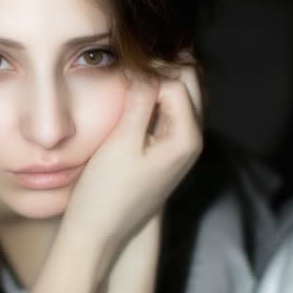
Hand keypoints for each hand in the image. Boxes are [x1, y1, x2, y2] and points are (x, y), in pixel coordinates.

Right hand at [62, 65, 202, 261]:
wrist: (99, 232)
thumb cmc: (106, 191)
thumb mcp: (122, 141)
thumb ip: (140, 101)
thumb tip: (148, 67)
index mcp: (187, 137)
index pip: (177, 80)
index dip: (150, 67)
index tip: (122, 64)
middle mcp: (193, 140)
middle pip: (191, 82)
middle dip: (165, 65)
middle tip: (130, 60)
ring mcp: (183, 146)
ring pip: (185, 94)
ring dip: (164, 77)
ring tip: (133, 69)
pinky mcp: (169, 151)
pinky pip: (174, 110)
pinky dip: (160, 94)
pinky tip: (138, 91)